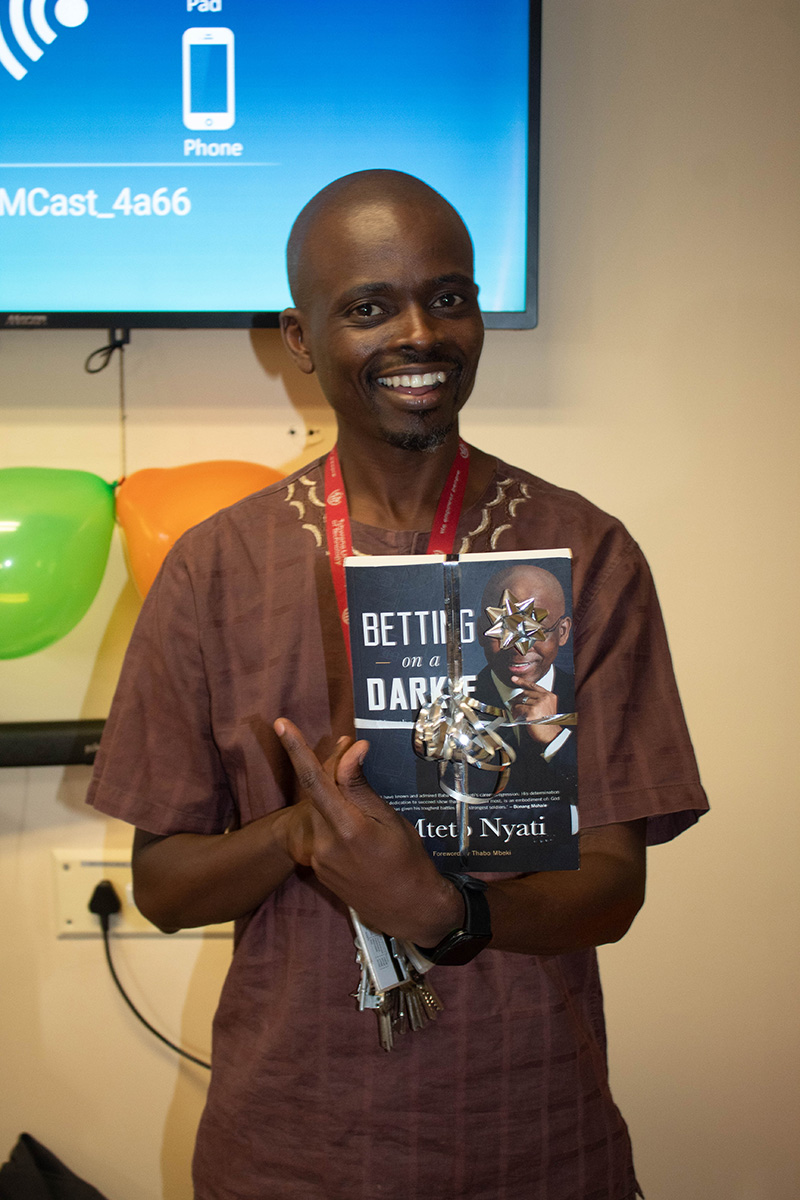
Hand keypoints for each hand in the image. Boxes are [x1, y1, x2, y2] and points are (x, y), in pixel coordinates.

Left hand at [274, 717, 460, 943]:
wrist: (408, 909)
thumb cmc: (408, 861)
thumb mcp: (391, 819)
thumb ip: (361, 787)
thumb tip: (352, 749)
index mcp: (347, 828)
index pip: (316, 780)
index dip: (297, 750)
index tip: (281, 725)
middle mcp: (325, 844)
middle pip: (317, 791)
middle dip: (329, 767)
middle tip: (348, 747)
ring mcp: (319, 858)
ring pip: (318, 810)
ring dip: (331, 791)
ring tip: (354, 778)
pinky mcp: (318, 868)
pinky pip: (320, 830)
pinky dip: (332, 814)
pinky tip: (355, 817)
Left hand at [509, 677, 562, 745]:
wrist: (552, 735)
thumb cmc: (548, 724)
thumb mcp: (547, 708)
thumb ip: (538, 700)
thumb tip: (522, 698)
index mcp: (549, 696)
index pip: (533, 686)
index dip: (522, 681)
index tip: (514, 679)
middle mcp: (545, 698)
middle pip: (525, 693)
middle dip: (517, 699)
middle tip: (513, 705)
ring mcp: (539, 704)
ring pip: (520, 701)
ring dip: (515, 707)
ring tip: (516, 713)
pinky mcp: (532, 711)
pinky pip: (519, 709)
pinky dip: (515, 713)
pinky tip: (517, 717)